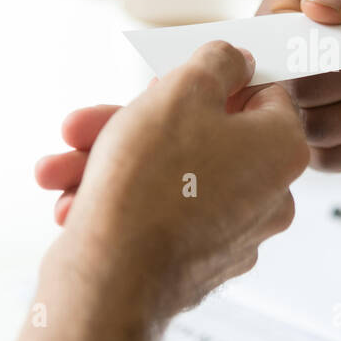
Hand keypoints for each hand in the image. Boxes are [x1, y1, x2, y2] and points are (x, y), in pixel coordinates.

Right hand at [35, 41, 309, 320]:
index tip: (166, 82)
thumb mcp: (182, 90)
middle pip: (203, 138)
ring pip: (172, 179)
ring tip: (56, 169)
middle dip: (132, 127)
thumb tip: (237, 60)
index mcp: (283, 150)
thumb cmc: (150, 182)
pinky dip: (122, 205)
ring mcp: (237, 236)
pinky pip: (163, 218)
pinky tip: (73, 202)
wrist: (113, 280)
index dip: (210, 82)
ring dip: (110, 166)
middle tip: (82, 127)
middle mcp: (272, 196)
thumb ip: (218, 63)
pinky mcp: (202, 266)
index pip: (262, 94)